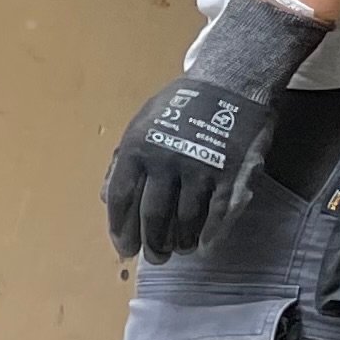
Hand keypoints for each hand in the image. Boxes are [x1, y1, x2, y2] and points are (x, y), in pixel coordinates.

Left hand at [106, 0, 326, 258]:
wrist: (232, 82)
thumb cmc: (181, 104)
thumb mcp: (141, 124)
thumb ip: (123, 162)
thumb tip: (107, 199)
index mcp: (137, 149)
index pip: (122, 199)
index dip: (121, 229)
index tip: (124, 248)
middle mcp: (166, 161)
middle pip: (153, 216)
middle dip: (151, 243)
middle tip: (154, 258)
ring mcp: (201, 168)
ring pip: (186, 219)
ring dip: (180, 241)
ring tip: (178, 250)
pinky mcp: (232, 172)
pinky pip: (218, 213)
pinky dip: (210, 234)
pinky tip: (204, 244)